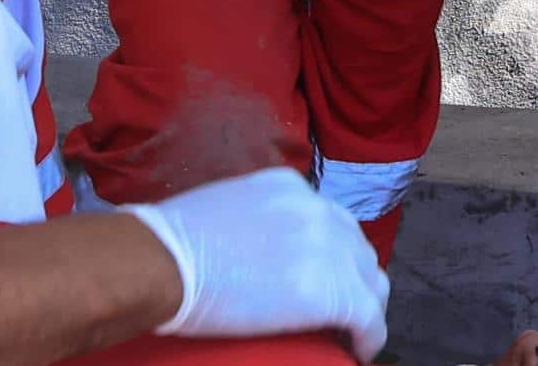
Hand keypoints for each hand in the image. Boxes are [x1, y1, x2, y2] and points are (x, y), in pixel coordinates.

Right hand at [120, 164, 391, 360]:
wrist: (165, 261)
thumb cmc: (173, 242)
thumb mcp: (224, 207)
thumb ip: (252, 218)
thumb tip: (253, 248)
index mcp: (291, 188)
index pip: (331, 221)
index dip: (331, 254)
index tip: (322, 277)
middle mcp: (319, 211)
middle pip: (357, 249)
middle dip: (352, 278)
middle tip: (338, 308)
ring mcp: (331, 250)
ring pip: (372, 283)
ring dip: (363, 306)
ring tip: (349, 331)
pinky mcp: (336, 293)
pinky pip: (370, 320)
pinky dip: (368, 339)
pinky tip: (357, 350)